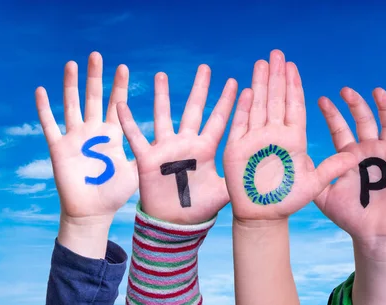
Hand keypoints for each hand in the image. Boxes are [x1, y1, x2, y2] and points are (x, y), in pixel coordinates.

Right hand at [35, 52, 138, 256]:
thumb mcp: (137, 170)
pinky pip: (50, 124)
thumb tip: (173, 144)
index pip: (116, 103)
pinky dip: (44, 108)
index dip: (118, 86)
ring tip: (72, 64)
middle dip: (95, 77)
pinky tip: (41, 90)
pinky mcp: (59, 148)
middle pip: (93, 97)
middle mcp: (93, 131)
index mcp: (112, 134)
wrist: (92, 212)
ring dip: (71, 84)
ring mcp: (75, 137)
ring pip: (72, 104)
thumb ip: (148, 154)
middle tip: (97, 55)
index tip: (123, 66)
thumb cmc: (115, 193)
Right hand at [117, 65, 236, 224]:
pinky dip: (128, 122)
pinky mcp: (147, 159)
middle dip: (200, 89)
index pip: (218, 120)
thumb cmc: (200, 209)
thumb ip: (239, 178)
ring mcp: (166, 149)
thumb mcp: (223, 192)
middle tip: (205, 68)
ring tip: (160, 75)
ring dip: (162, 96)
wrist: (174, 224)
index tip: (236, 83)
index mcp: (206, 149)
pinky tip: (121, 104)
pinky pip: (136, 137)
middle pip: (194, 110)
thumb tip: (264, 172)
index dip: (226, 103)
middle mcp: (187, 144)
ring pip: (164, 115)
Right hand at [223, 50, 356, 220]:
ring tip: (262, 62)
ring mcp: (255, 139)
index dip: (293, 86)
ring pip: (258, 105)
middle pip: (276, 100)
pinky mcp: (237, 147)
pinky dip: (243, 107)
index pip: (294, 106)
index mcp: (293, 139)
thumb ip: (333, 168)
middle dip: (277, 76)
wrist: (262, 216)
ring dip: (260, 84)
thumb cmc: (288, 200)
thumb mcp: (314, 183)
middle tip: (277, 53)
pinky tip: (246, 89)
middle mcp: (274, 134)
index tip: (293, 67)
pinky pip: (240, 123)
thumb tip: (356, 156)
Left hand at [314, 87, 385, 256]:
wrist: (376, 234)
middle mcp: (369, 151)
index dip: (332, 114)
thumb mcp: (324, 195)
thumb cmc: (351, 217)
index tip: (322, 100)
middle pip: (363, 120)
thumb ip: (313, 176)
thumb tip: (295, 159)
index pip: (340, 128)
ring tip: (376, 90)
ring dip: (384, 107)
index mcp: (349, 156)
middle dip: (355, 105)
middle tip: (345, 90)